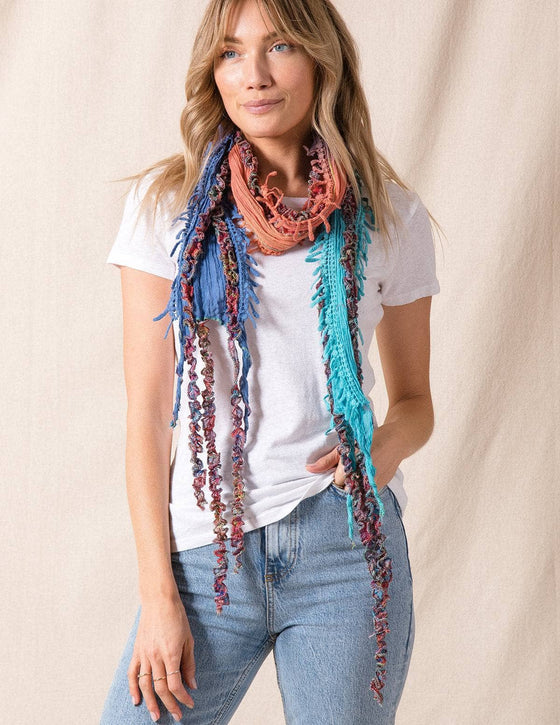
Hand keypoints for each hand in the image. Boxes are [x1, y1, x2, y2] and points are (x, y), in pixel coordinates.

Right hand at [128, 595, 196, 721]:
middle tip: (178, 716)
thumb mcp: (188, 639)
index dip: (183, 697)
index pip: (175, 684)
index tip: (190, 703)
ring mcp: (144, 654)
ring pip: (145, 685)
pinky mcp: (137, 651)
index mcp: (170, 653)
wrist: (159, 600)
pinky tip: (136, 700)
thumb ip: (189, 663)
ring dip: (150, 703)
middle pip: (161, 688)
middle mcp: (155, 656)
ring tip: (156, 716)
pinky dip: (133, 688)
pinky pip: (132, 673)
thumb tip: (192, 684)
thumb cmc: (177, 616)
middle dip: (170, 704)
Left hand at [305, 424, 403, 491]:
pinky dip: (365, 484)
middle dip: (346, 479)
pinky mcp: (382, 486)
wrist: (396, 440)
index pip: (337, 479)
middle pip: (346, 487)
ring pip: (357, 490)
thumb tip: (309, 469)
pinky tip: (369, 472)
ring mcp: (376, 483)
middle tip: (352, 466)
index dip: (337, 472)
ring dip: (356, 482)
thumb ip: (327, 460)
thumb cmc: (369, 439)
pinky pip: (367, 491)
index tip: (341, 464)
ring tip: (361, 468)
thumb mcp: (346, 445)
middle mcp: (366, 475)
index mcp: (355, 463)